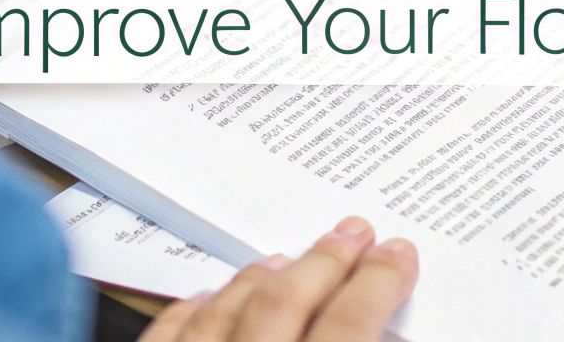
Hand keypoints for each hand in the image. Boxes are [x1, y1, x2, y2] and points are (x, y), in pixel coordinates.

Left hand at [139, 218, 416, 341]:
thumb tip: (390, 328)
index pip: (349, 326)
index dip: (379, 285)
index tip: (398, 256)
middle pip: (285, 303)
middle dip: (325, 262)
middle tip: (352, 232)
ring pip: (222, 313)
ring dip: (257, 280)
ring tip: (284, 258)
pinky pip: (165, 338)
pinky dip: (189, 315)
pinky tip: (205, 297)